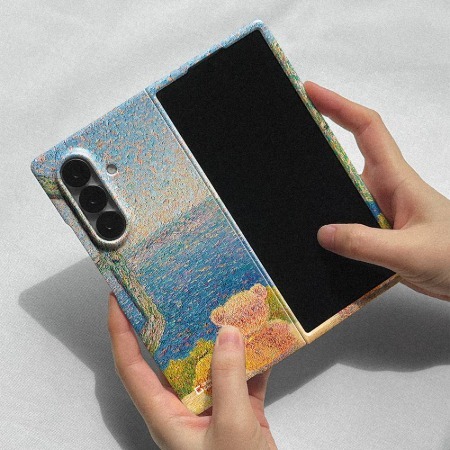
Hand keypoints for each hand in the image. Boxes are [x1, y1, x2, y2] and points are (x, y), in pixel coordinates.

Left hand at [108, 293, 276, 449]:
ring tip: (223, 308)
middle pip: (171, 358)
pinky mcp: (239, 410)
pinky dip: (252, 359)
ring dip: (219, 339)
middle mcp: (184, 408)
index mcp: (166, 415)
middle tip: (175, 294)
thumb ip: (228, 378)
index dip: (120, 331)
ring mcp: (212, 408)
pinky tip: (263, 340)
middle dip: (173, 325)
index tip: (118, 300)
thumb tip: (228, 334)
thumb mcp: (231, 428)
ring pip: (209, 363)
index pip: (130, 366)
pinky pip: (242, 375)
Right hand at [306, 81, 449, 300]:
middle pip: (348, 150)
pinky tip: (311, 226)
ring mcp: (378, 209)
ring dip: (320, 181)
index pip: (367, 129)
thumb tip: (323, 233)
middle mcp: (384, 188)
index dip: (339, 105)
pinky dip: (327, 214)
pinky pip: (345, 216)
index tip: (310, 92)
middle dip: (320, 134)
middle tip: (286, 128)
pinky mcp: (375, 230)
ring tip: (287, 182)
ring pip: (343, 187)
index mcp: (396, 179)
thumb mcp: (410, 251)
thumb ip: (366, 245)